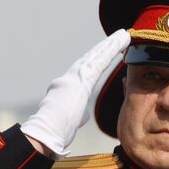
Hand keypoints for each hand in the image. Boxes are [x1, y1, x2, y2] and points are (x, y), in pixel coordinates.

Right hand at [21, 29, 130, 157]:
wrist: (45, 133)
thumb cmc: (56, 132)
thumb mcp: (70, 121)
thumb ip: (78, 114)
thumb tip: (83, 114)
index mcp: (66, 88)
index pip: (85, 71)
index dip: (97, 60)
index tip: (107, 52)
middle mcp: (68, 78)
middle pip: (91, 59)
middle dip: (105, 48)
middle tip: (119, 37)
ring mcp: (73, 76)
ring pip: (95, 56)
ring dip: (110, 45)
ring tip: (123, 35)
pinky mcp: (80, 77)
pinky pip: (100, 60)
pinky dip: (111, 49)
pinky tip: (121, 41)